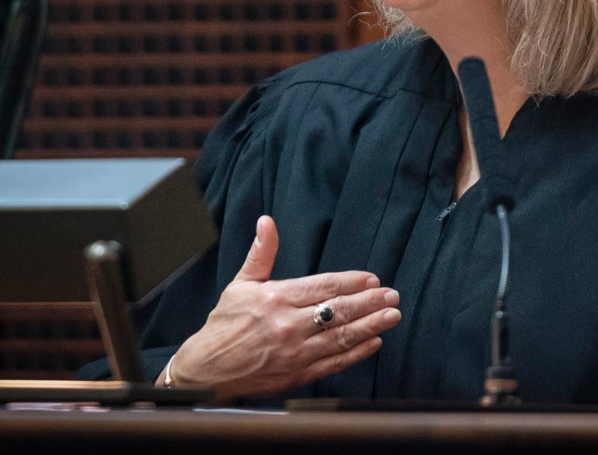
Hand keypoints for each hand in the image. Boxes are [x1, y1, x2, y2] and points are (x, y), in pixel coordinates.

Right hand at [170, 215, 400, 401]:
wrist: (205, 371)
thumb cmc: (223, 325)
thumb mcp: (240, 283)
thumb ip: (261, 253)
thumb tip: (266, 221)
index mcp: (276, 298)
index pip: (323, 287)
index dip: (351, 282)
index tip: (373, 279)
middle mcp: (287, 325)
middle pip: (338, 311)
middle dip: (369, 302)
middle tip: (392, 295)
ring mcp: (294, 353)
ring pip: (340, 337)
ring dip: (370, 326)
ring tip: (392, 316)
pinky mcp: (296, 375)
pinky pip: (333, 363)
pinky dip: (356, 354)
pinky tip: (373, 343)